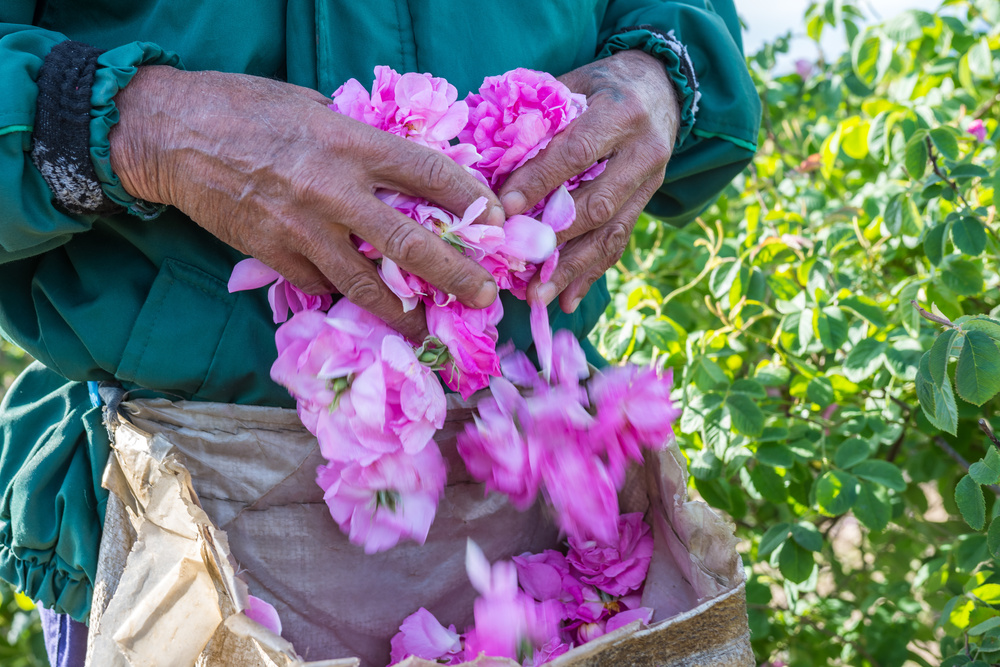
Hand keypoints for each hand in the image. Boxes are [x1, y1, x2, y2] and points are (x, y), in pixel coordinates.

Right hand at [110, 67, 504, 339]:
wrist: (172, 134)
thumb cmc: (246, 109)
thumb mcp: (315, 109)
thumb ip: (360, 143)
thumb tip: (403, 174)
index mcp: (351, 144)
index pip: (430, 175)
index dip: (472, 200)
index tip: (498, 220)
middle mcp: (333, 191)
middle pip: (410, 242)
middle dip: (455, 274)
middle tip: (485, 296)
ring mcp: (303, 231)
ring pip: (366, 284)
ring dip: (403, 311)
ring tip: (427, 327)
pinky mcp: (275, 257)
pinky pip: (322, 284)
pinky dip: (346, 295)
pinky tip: (364, 304)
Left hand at [498, 50, 680, 312]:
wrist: (662, 88)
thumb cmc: (602, 85)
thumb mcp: (576, 83)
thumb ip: (541, 116)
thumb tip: (489, 156)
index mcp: (621, 114)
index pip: (577, 153)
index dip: (541, 182)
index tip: (508, 209)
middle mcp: (643, 152)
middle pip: (598, 203)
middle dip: (555, 238)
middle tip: (518, 262)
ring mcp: (650, 183)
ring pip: (610, 233)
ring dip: (572, 269)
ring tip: (538, 296)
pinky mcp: (646, 204)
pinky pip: (618, 243)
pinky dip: (591, 274)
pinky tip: (566, 299)